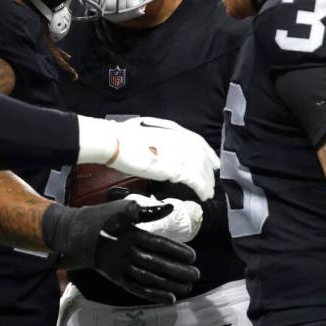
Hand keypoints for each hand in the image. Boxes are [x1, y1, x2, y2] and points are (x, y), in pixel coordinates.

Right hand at [41, 200, 199, 303]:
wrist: (75, 233)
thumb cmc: (103, 218)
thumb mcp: (124, 208)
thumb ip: (148, 211)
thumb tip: (171, 208)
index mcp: (133, 234)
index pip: (161, 245)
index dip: (178, 251)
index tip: (193, 256)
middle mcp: (129, 253)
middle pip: (158, 264)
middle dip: (179, 271)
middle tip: (196, 275)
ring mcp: (122, 267)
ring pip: (150, 279)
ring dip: (170, 284)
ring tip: (187, 288)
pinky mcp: (116, 278)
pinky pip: (137, 289)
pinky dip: (153, 295)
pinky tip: (169, 298)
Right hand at [76, 116, 218, 200]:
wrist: (113, 143)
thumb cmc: (120, 138)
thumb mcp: (143, 135)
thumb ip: (156, 142)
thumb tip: (157, 150)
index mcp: (170, 130)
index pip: (195, 140)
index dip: (207, 152)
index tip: (213, 161)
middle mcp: (177, 138)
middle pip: (200, 155)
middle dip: (208, 170)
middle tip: (212, 181)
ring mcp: (176, 152)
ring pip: (200, 168)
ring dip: (207, 181)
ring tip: (209, 192)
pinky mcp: (173, 166)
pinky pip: (194, 179)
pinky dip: (202, 187)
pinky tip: (204, 194)